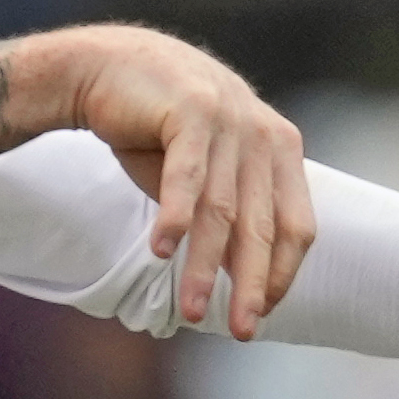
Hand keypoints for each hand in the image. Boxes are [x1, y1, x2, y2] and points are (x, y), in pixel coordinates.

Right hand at [58, 26, 316, 338]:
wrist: (102, 67)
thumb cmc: (151, 126)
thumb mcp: (198, 172)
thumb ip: (223, 213)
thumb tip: (235, 276)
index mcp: (279, 147)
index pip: (296, 223)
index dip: (281, 272)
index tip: (262, 311)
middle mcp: (262, 132)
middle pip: (263, 225)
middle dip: (250, 284)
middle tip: (242, 331)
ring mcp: (229, 118)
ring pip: (221, 210)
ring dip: (203, 265)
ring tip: (189, 309)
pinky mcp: (191, 110)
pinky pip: (186, 177)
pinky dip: (174, 217)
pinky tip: (161, 252)